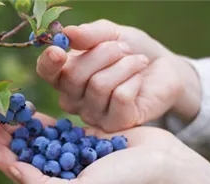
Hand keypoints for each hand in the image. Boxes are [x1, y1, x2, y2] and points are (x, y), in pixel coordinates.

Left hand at [0, 107, 209, 183]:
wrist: (165, 168)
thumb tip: (15, 171)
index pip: (16, 171)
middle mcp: (60, 175)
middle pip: (21, 151)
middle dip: (0, 133)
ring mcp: (71, 156)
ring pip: (34, 138)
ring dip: (15, 123)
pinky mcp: (84, 139)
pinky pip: (54, 128)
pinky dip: (38, 118)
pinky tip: (23, 108)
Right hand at [36, 19, 200, 131]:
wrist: (164, 69)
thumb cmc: (132, 50)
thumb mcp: (111, 33)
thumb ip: (89, 34)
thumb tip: (67, 33)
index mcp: (64, 75)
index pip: (45, 71)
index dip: (48, 62)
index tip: (58, 50)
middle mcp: (72, 98)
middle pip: (74, 75)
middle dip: (104, 53)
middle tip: (123, 48)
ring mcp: (92, 114)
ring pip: (99, 86)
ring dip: (124, 65)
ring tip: (137, 62)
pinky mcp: (115, 124)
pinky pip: (120, 98)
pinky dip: (134, 81)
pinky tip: (139, 80)